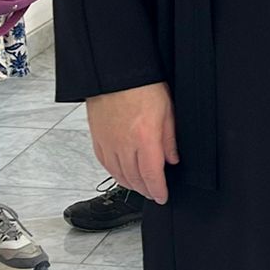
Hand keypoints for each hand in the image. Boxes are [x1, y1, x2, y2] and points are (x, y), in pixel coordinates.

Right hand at [88, 82, 178, 201]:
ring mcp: (108, 143)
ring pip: (118, 174)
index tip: (162, 197)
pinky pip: (105, 163)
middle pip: (135, 179)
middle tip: (154, 192)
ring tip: (140, 187)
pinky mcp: (97, 138)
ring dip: (131, 184)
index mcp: (145, 138)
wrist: (116, 72)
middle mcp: (124, 144)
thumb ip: (169, 139)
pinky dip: (115, 173)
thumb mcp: (167, 110)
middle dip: (146, 190)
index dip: (158, 190)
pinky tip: (122, 174)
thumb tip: (172, 159)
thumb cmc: (143, 85)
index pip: (152, 175)